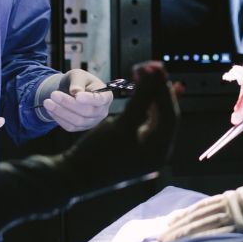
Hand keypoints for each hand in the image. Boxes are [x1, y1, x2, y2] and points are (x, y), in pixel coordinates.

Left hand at [44, 68, 113, 131]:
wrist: (72, 90)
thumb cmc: (79, 81)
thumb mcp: (78, 75)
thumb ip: (78, 82)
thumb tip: (75, 92)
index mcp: (105, 96)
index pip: (101, 100)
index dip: (90, 99)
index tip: (77, 96)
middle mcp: (101, 112)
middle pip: (87, 112)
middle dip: (69, 103)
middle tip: (53, 94)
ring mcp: (91, 122)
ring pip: (77, 121)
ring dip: (60, 112)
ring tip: (47, 102)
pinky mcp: (80, 128)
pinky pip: (70, 126)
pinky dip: (58, 118)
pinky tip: (50, 109)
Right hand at [55, 62, 177, 188]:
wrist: (72, 175)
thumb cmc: (97, 152)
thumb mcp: (121, 124)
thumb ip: (141, 98)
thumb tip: (155, 73)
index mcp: (159, 150)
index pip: (170, 113)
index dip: (164, 88)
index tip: (155, 66)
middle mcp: (156, 152)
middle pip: (165, 114)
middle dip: (159, 89)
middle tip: (151, 66)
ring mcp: (145, 150)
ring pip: (155, 116)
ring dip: (151, 94)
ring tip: (143, 73)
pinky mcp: (134, 147)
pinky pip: (144, 121)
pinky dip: (142, 105)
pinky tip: (138, 91)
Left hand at [158, 154, 242, 241]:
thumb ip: (235, 204)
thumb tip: (220, 214)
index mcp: (229, 197)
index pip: (200, 208)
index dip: (183, 216)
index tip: (169, 223)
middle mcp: (227, 205)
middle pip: (197, 218)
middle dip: (177, 229)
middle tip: (161, 238)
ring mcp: (234, 216)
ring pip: (202, 226)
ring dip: (183, 235)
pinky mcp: (242, 227)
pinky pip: (218, 234)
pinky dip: (202, 239)